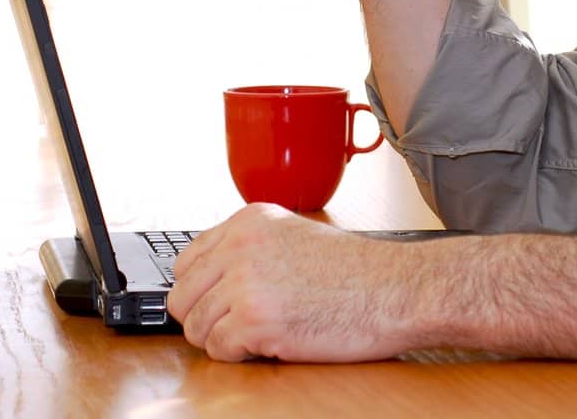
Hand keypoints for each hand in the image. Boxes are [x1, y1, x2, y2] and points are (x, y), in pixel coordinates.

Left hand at [167, 203, 419, 361]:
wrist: (394, 290)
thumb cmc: (356, 271)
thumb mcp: (295, 235)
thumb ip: (251, 248)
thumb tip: (213, 279)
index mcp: (248, 221)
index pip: (187, 261)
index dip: (200, 290)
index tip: (215, 303)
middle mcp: (240, 246)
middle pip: (182, 296)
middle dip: (204, 318)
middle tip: (234, 327)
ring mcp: (243, 283)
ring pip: (195, 328)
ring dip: (222, 340)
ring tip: (258, 335)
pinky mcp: (253, 320)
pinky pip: (218, 350)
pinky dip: (239, 356)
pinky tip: (269, 343)